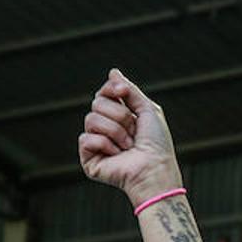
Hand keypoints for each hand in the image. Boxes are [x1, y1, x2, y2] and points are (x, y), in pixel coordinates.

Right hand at [79, 69, 183, 205]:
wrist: (155, 169)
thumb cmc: (156, 143)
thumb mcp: (148, 109)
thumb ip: (130, 90)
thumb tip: (113, 72)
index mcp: (118, 116)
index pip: (103, 92)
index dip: (111, 89)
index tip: (123, 93)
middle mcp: (105, 128)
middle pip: (96, 103)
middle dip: (120, 115)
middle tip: (134, 131)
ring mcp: (96, 143)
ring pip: (90, 119)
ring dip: (115, 131)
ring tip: (128, 146)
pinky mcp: (88, 159)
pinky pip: (85, 139)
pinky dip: (105, 145)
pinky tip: (117, 156)